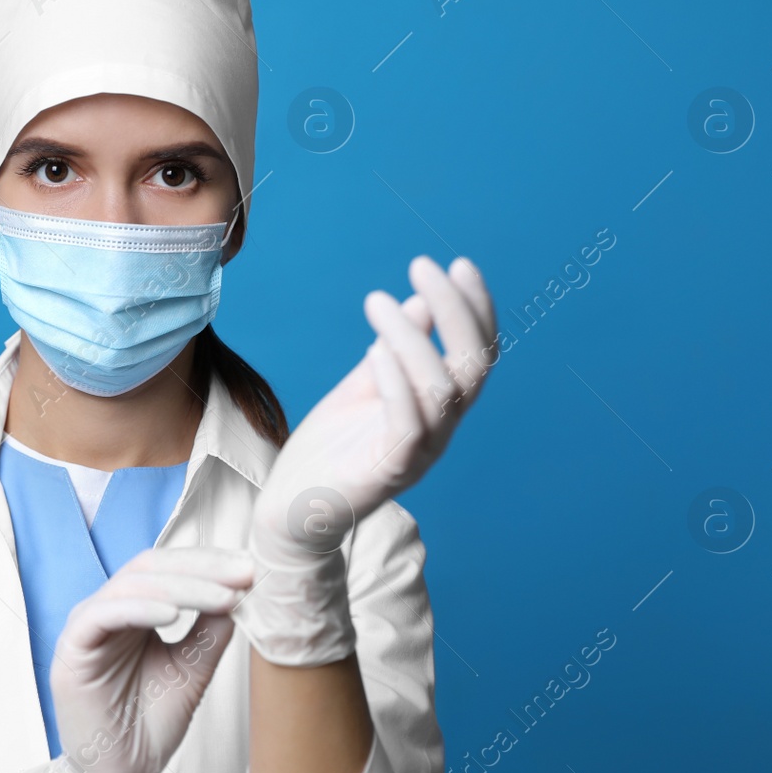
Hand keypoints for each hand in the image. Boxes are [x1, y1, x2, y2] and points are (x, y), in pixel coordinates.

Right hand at [0, 546, 253, 772]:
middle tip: (243, 574)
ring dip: (182, 586)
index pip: (169, 568)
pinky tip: (173, 614)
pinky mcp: (71, 651)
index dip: (209, 563)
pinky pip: (101, 616)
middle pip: (151, 566)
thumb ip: (208, 632)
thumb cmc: (149, 727)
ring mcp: (86, 628)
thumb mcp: (191, 670)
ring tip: (223, 597)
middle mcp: (107, 611)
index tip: (251, 569)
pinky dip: (139, 608)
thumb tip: (237, 592)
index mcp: (133, 610)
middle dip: (202, 567)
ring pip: (131, 584)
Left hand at [255, 255, 497, 552]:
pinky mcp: (389, 472)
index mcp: (439, 407)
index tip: (458, 264)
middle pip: (472, 366)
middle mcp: (441, 429)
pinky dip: (396, 384)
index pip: (478, 354)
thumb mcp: (364, 385)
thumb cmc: (331, 448)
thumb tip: (420, 302)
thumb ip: (395, 349)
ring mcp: (420, 453)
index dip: (475, 309)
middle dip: (455, 310)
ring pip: (441, 391)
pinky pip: (407, 426)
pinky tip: (374, 350)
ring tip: (378, 302)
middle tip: (424, 266)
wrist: (293, 508)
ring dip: (413, 339)